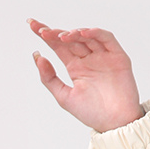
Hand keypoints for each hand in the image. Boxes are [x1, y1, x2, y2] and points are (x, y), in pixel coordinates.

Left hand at [28, 20, 144, 131]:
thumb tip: (37, 57)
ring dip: (74, 33)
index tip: (32, 26)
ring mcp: (103, 56)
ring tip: (62, 36)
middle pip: (70, 39)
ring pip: (87, 37)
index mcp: (76, 67)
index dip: (46, 35)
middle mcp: (88, 59)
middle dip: (56, 32)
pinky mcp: (117, 56)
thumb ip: (49, 78)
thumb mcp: (64, 97)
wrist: (114, 123)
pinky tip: (82, 33)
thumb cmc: (92, 113)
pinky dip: (95, 33)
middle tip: (42, 31)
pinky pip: (106, 39)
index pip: (58, 46)